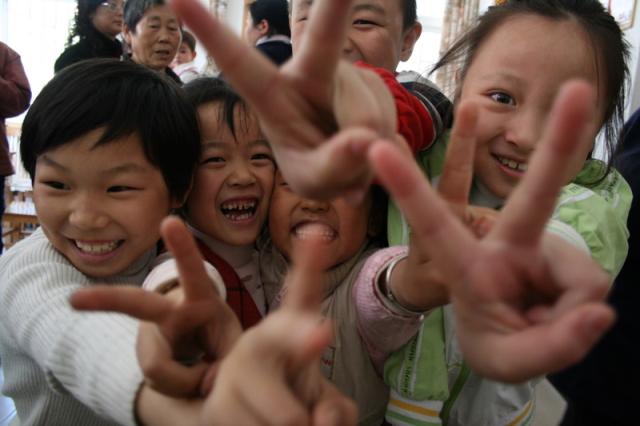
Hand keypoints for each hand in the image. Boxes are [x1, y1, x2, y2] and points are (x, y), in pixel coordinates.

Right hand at [71, 216, 241, 396]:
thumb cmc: (220, 335)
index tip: (169, 221)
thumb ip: (229, 358)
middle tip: (74, 300)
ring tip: (207, 377)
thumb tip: (209, 381)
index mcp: (199, 299)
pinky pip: (161, 384)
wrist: (204, 352)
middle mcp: (169, 313)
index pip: (192, 272)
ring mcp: (152, 338)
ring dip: (187, 381)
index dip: (182, 248)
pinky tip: (192, 380)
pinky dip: (182, 388)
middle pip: (136, 305)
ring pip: (158, 368)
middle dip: (106, 300)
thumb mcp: (236, 341)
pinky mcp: (148, 360)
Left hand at [171, 0, 395, 199]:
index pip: (240, 63)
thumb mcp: (312, 180)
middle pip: (324, 35)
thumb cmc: (313, 165)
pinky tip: (371, 154)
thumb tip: (365, 140)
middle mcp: (311, 73)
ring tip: (352, 166)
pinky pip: (391, 126)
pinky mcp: (378, 90)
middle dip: (334, 1)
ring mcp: (349, 78)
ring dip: (367, 156)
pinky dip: (387, 153)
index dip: (212, 33)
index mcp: (273, 94)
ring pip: (369, 117)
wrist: (351, 164)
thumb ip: (331, 165)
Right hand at [202, 236, 357, 424]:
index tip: (316, 234)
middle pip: (281, 335)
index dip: (310, 266)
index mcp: (288, 334)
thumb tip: (316, 420)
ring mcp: (233, 372)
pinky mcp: (215, 406)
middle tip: (316, 353)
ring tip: (281, 424)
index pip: (303, 296)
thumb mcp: (327, 408)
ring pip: (288, 417)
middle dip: (302, 344)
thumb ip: (335, 414)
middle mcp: (258, 343)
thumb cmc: (297, 409)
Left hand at [369, 80, 614, 381]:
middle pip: (534, 196)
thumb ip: (549, 346)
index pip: (435, 223)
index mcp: (465, 265)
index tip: (380, 146)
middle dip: (559, 144)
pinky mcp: (563, 256)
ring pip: (581, 281)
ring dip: (568, 322)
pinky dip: (581, 317)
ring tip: (538, 329)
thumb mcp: (506, 361)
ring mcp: (537, 247)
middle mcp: (502, 244)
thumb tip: (600, 311)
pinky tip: (555, 318)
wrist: (511, 339)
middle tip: (579, 90)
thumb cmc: (493, 343)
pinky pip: (592, 287)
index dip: (409, 187)